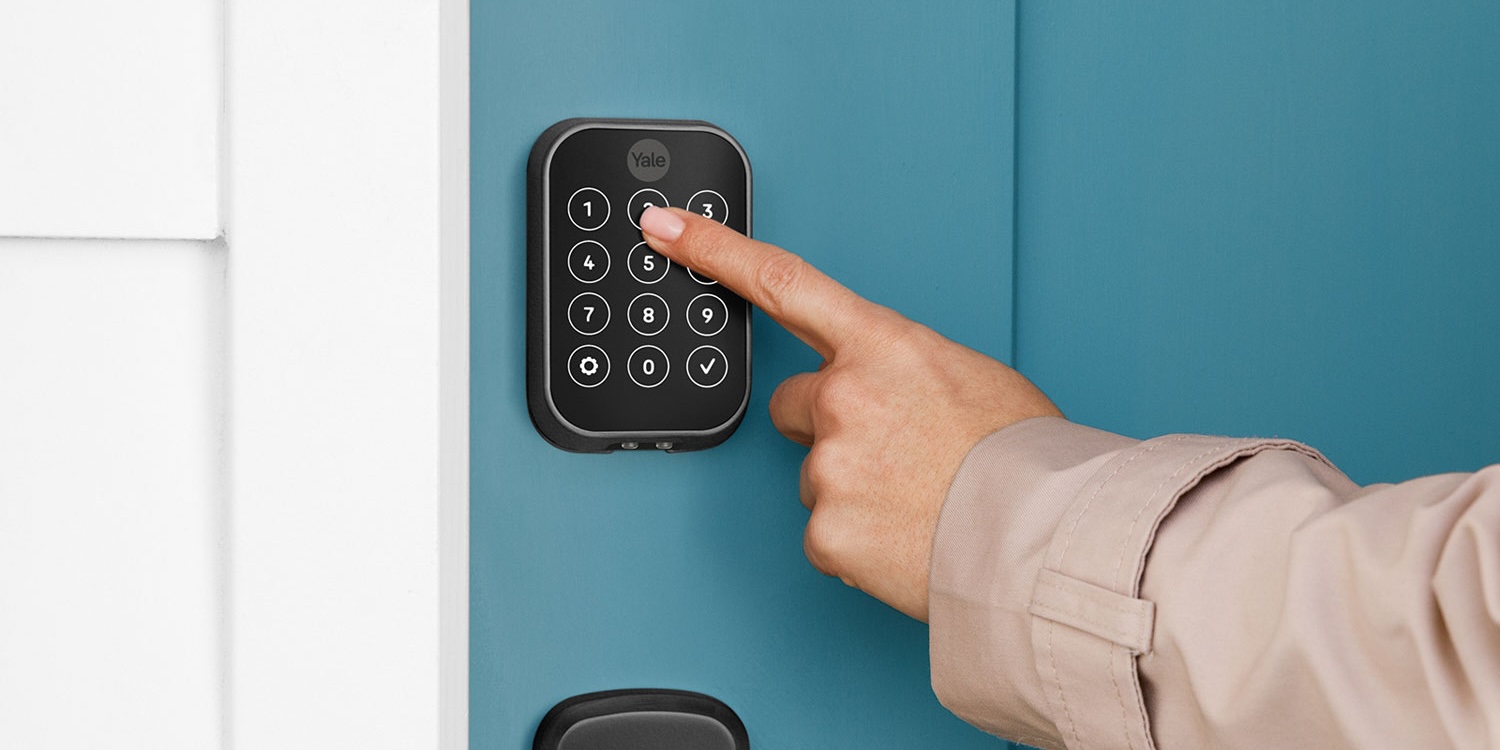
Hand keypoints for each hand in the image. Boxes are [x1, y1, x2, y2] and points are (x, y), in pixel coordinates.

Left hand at [640, 207, 1061, 620]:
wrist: (1043, 535)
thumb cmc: (1022, 456)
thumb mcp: (966, 375)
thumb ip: (903, 369)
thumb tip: (886, 392)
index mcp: (883, 344)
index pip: (780, 281)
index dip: (712, 250)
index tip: (662, 229)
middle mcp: (844, 397)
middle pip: (794, 404)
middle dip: (829, 425)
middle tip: (894, 453)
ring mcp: (829, 465)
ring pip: (816, 473)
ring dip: (853, 487)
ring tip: (918, 501)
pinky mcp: (825, 531)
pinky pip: (825, 532)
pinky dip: (858, 541)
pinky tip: (903, 537)